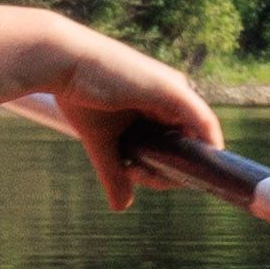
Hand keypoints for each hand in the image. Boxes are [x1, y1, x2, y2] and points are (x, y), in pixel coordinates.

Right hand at [34, 24, 220, 197]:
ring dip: (177, 166)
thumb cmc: (77, 94)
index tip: (143, 179)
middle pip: (187, 145)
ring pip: (194, 139)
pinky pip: (203, 121)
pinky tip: (201, 165)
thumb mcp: (101, 141)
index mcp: (157, 104)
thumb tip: (121, 207)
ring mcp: (175, 91)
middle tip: (136, 176)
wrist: (62, 62)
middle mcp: (172, 95)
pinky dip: (207, 144)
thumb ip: (114, 172)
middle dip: (169, 172)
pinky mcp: (172, 90)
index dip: (168, 169)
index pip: (177, 143)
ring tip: (140, 172)